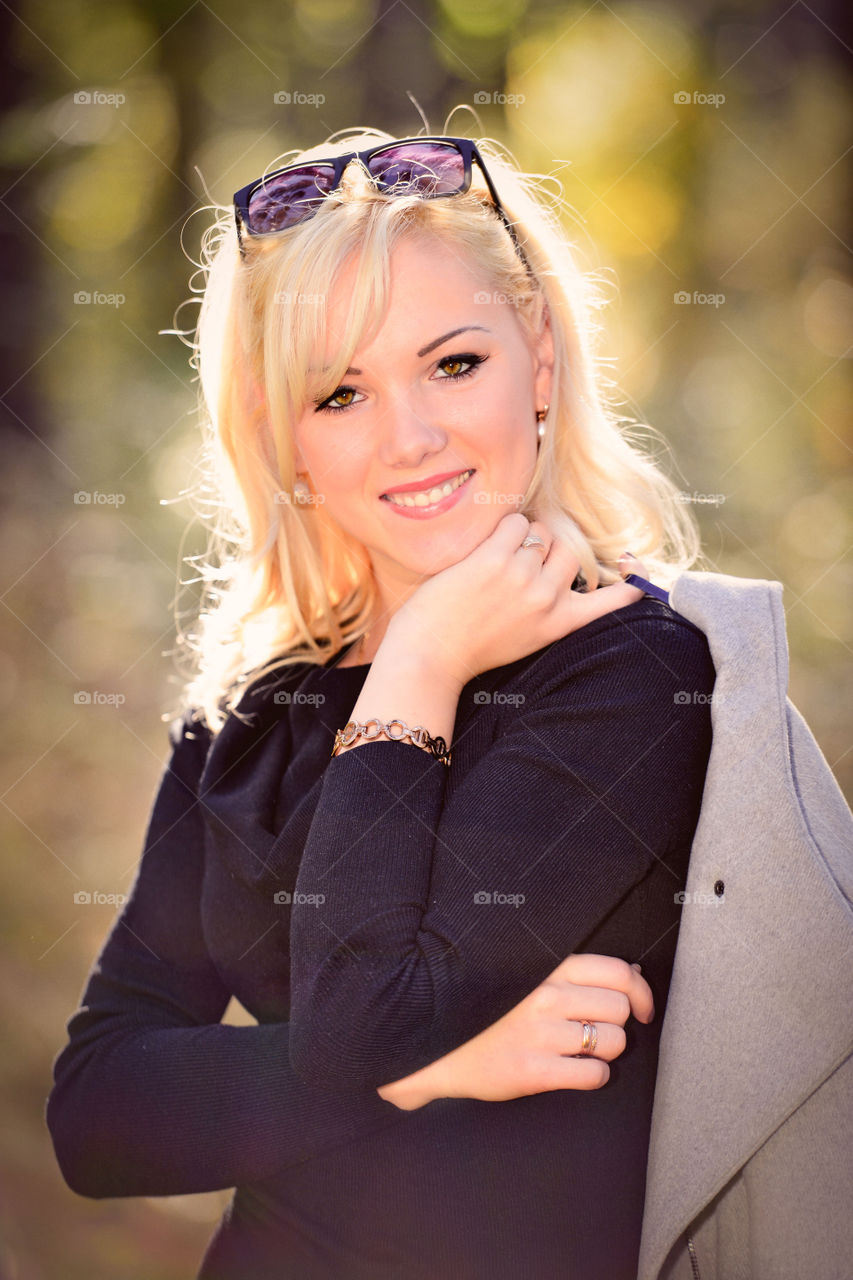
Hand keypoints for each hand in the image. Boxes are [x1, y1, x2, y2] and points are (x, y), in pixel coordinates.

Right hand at [377, 953, 653, 1109]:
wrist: (441, 1048)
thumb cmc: (491, 1012)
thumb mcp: (530, 978)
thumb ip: (578, 975)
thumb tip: (635, 975)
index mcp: (548, 968)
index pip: (617, 972)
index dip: (642, 993)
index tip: (643, 1008)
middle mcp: (546, 996)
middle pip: (620, 1009)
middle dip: (616, 1024)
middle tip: (595, 1031)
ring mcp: (540, 1034)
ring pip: (613, 1043)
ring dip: (604, 1052)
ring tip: (578, 1052)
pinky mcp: (534, 1071)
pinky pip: (594, 1075)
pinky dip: (592, 1076)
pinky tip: (572, 1071)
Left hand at [386, 513, 644, 689]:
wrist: (430, 656)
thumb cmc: (471, 647)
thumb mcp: (526, 639)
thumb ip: (548, 611)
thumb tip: (559, 571)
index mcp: (559, 623)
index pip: (612, 601)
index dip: (630, 584)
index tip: (637, 574)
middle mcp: (547, 599)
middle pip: (570, 551)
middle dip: (548, 550)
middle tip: (518, 563)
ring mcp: (522, 577)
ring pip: (540, 532)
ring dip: (520, 536)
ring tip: (494, 560)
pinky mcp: (494, 559)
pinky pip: (514, 521)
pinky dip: (502, 525)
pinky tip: (484, 546)